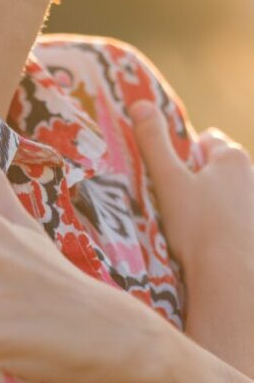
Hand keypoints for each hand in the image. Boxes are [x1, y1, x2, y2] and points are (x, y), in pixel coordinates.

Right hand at [128, 100, 253, 277]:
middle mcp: (252, 177)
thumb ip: (153, 142)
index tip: (172, 174)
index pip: (208, 140)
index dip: (187, 153)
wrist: (232, 280)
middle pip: (220, 168)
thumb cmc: (198, 226)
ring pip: (230, 195)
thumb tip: (139, 103)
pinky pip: (237, 219)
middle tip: (178, 200)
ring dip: (213, 204)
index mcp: (232, 158)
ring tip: (192, 226)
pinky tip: (208, 244)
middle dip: (201, 178)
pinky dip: (224, 226)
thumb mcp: (168, 180)